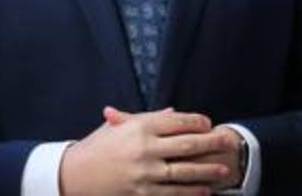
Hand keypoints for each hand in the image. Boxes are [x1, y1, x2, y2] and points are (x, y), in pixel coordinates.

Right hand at [106, 109, 243, 190]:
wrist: (73, 175)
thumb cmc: (96, 148)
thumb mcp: (119, 127)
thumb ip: (147, 119)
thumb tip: (174, 113)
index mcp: (138, 128)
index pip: (176, 122)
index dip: (196, 122)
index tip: (208, 123)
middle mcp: (144, 149)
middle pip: (187, 145)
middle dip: (211, 144)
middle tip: (228, 142)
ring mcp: (144, 173)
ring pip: (185, 172)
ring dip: (207, 171)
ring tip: (224, 170)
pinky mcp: (142, 193)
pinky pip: (173, 194)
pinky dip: (190, 193)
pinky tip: (204, 192)